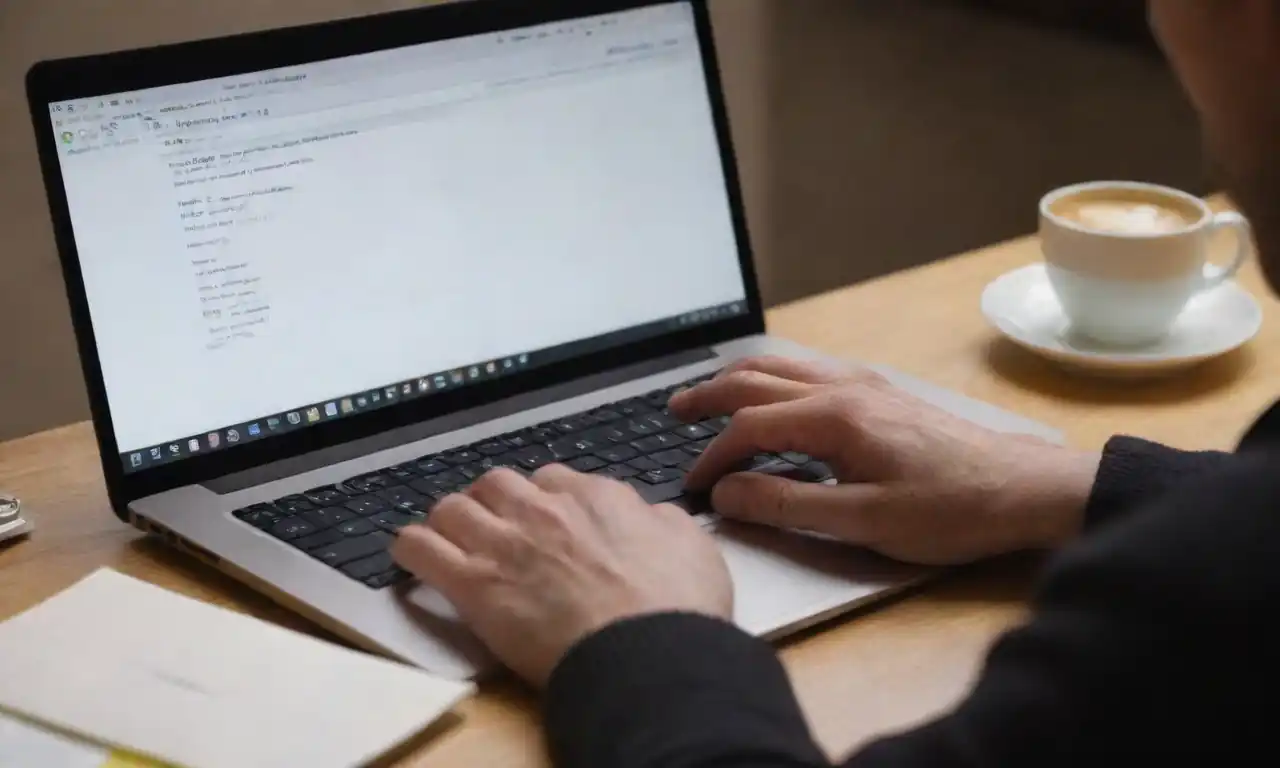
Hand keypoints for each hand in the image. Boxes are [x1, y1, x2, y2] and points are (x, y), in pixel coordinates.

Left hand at [392, 465, 731, 686]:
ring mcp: (504, 542)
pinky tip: (413, 557)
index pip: (553, 480)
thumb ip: (663, 521)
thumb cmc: (676, 610)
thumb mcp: (692, 547)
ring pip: (452, 506)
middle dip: (494, 503)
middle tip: (498, 530)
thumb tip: (652, 515)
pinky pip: (420, 547)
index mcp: (596, 497)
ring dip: (451, 521)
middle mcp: (545, 509)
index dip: (546, 501)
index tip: (546, 522)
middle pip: (497, 484)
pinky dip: (411, 549)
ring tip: (452, 542)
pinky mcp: (473, 584)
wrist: (648, 655)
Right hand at [670, 357, 1100, 564]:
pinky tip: (773, 394)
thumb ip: (787, 506)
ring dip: (739, 378)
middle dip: (709, 395)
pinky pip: (809, 371)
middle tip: (673, 413)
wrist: (1026, 490)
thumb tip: (727, 493)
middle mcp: (845, 389)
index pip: (749, 428)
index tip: (694, 486)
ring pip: (783, 366)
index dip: (713, 457)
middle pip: (757, 379)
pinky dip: (773, 377)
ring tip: (708, 394)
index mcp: (835, 418)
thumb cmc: (950, 511)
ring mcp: (866, 385)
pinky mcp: (882, 393)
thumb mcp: (864, 522)